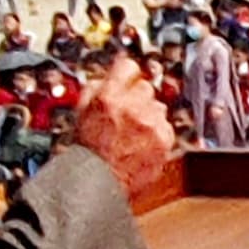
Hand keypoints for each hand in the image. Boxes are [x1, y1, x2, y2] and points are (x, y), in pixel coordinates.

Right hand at [70, 56, 181, 204]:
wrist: (99, 181)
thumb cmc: (87, 150)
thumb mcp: (82, 111)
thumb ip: (97, 87)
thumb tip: (110, 75)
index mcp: (109, 97)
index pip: (128, 67)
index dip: (126, 74)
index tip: (127, 78)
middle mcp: (133, 107)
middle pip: (145, 87)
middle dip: (136, 98)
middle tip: (126, 116)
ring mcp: (151, 124)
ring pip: (158, 107)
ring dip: (148, 117)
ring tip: (132, 134)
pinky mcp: (165, 139)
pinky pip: (166, 126)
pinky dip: (157, 134)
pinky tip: (141, 145)